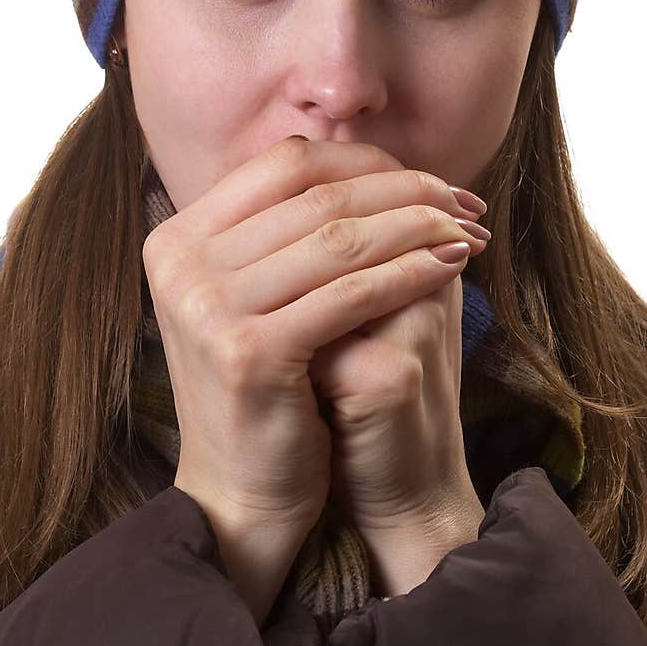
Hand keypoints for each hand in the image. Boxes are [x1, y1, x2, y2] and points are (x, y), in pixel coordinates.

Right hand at [142, 135, 483, 613]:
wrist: (241, 491)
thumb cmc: (269, 386)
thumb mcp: (259, 294)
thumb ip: (290, 228)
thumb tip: (368, 155)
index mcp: (179, 237)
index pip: (285, 164)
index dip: (365, 163)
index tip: (428, 178)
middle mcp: (180, 263)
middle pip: (316, 196)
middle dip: (404, 191)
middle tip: (463, 202)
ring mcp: (206, 306)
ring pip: (337, 240)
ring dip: (417, 227)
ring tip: (467, 231)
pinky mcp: (246, 352)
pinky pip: (348, 294)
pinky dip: (407, 273)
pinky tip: (451, 269)